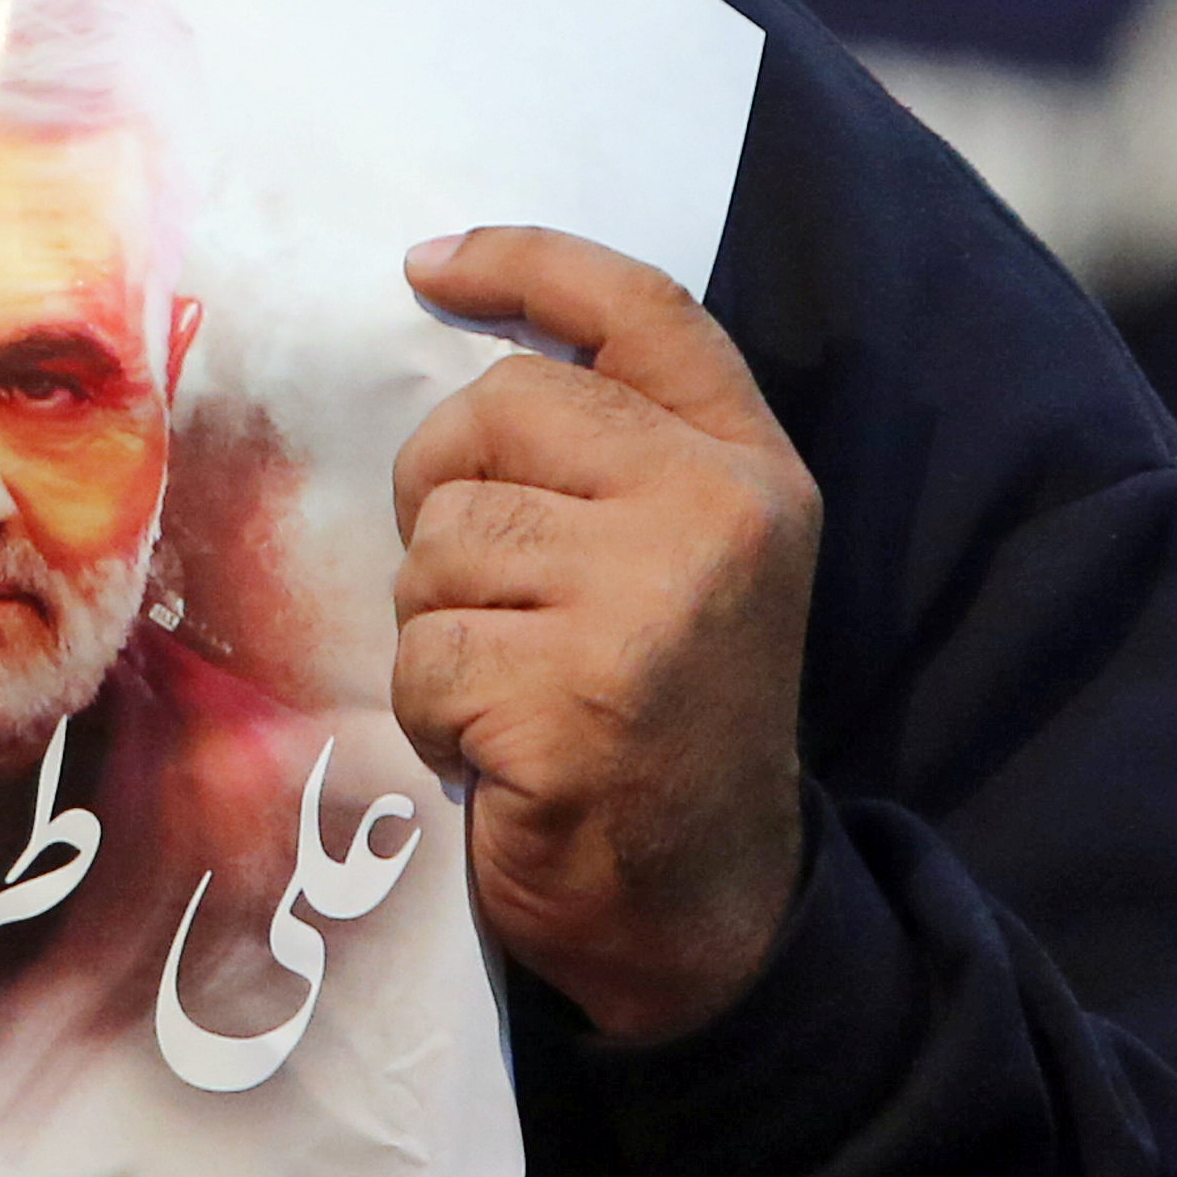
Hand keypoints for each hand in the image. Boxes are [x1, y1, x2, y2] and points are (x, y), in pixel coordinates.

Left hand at [389, 228, 819, 1044]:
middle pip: (496, 410)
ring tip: (511, 687)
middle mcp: (717, 517)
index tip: (428, 263)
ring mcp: (650, 606)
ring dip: (439, 623)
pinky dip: (433, 713)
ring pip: (443, 541)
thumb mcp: (684, 561)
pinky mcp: (576, 700)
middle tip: (483, 589)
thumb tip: (456, 329)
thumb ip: (615, 456)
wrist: (706, 913)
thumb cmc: (663, 723)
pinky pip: (425, 656)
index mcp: (751, 470)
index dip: (527, 263)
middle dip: (445, 493)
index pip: (641, 312)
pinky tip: (500, 751)